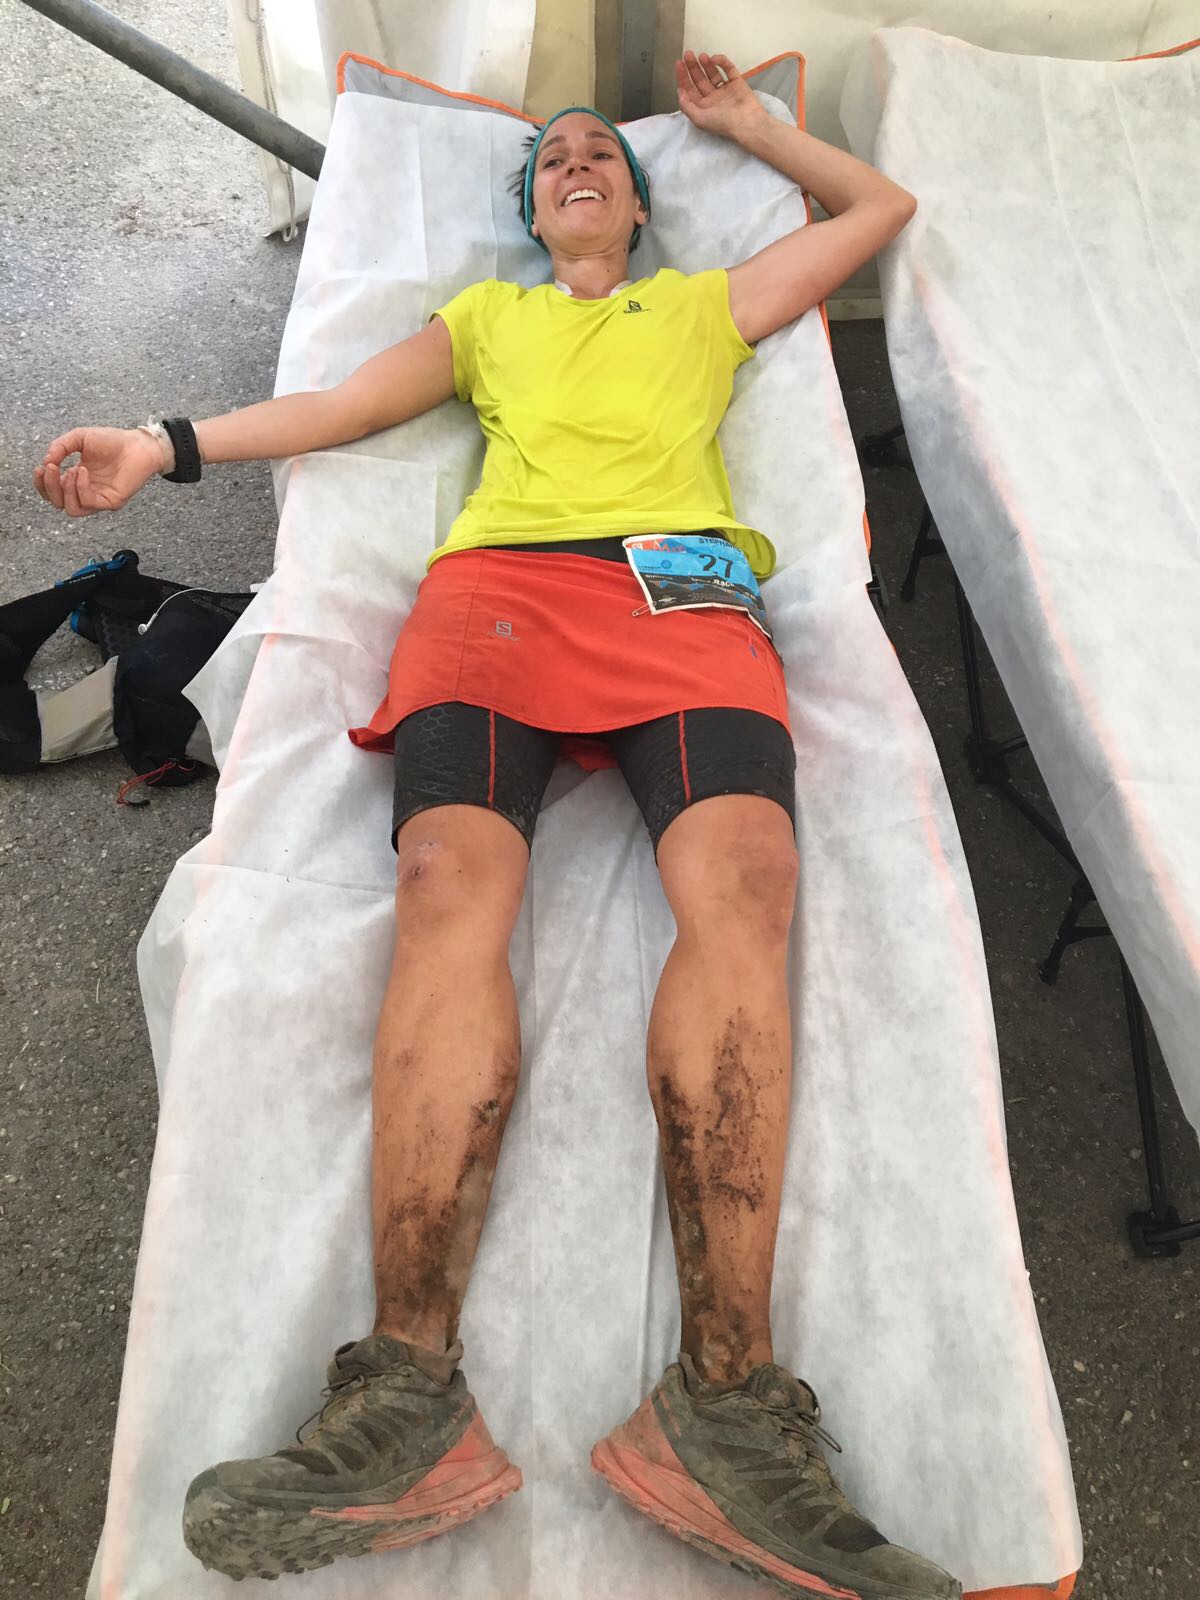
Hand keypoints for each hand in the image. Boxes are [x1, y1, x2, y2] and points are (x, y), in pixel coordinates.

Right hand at [33, 426, 163, 517]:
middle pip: (58, 503)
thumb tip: (46, 461)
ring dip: (64, 490)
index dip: (42, 484)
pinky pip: (88, 503)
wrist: (138, 444)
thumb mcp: (79, 438)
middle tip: (50, 468)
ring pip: (71, 509)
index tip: (40, 467)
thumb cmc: (112, 441)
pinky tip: (83, 470)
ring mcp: (99, 499)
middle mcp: (87, 492)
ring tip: (70, 469)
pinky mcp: (111, 502)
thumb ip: (60, 447)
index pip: (53, 492)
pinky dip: (80, 487)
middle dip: (49, 486)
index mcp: (77, 480)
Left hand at [675, 51, 767, 142]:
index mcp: (703, 107)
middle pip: (700, 80)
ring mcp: (725, 89)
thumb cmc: (722, 123)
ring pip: (713, 73)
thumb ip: (686, 106)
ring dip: (706, 64)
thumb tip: (679, 91)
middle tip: (688, 54)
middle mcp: (713, 98)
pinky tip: (714, 59)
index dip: (683, 77)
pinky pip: (728, 69)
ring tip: (701, 56)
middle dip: (693, 67)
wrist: (746, 122)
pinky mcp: (736, 81)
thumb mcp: (698, 119)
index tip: (679, 63)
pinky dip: (721, 62)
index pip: (690, 89)